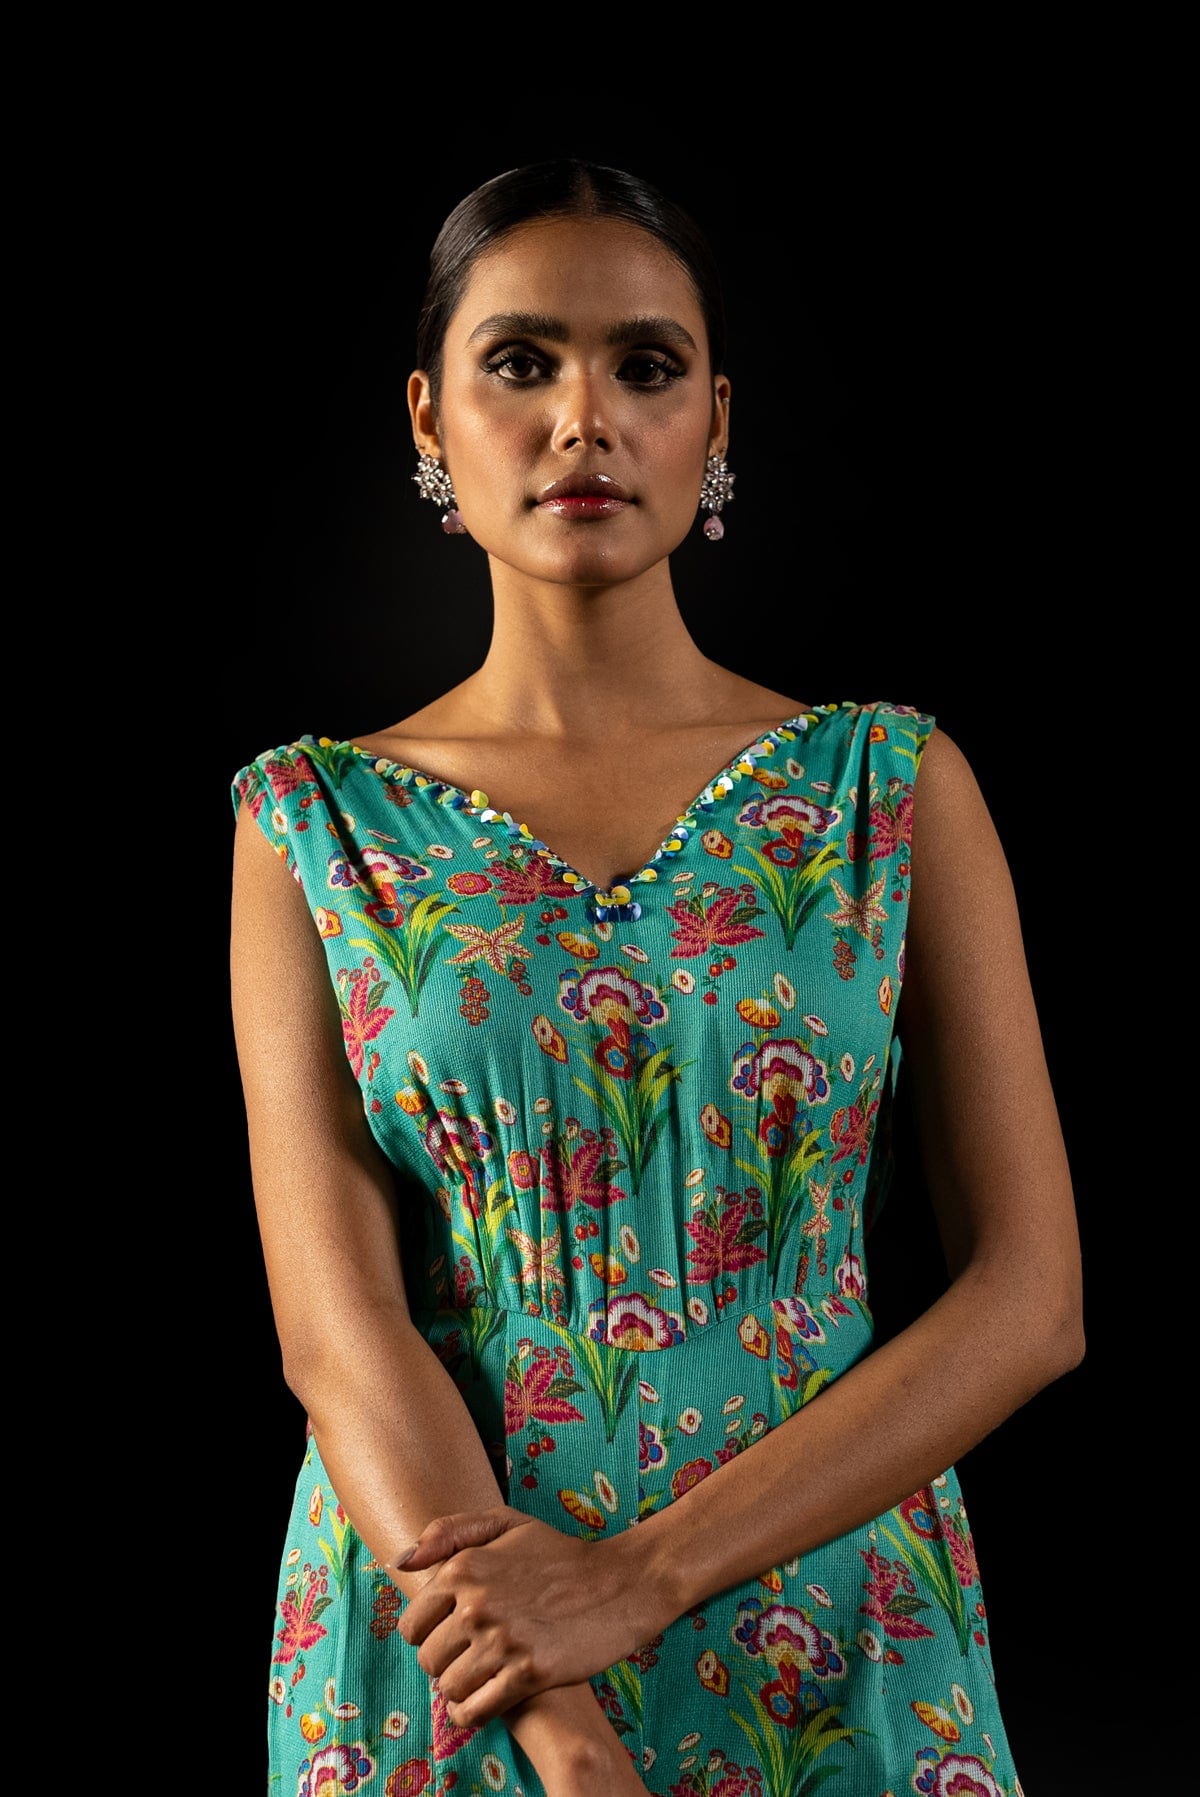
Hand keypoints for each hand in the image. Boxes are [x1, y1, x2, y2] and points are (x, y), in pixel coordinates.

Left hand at [395, 1505, 664, 1728]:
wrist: (621, 1582)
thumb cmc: (560, 1553)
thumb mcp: (506, 1523)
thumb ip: (449, 1532)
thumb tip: (400, 1562)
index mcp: (464, 1568)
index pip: (411, 1626)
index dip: (429, 1635)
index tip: (452, 1634)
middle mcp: (477, 1604)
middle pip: (429, 1660)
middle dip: (446, 1663)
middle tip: (472, 1656)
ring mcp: (502, 1641)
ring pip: (449, 1688)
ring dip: (461, 1689)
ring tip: (484, 1675)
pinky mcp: (528, 1674)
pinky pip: (474, 1711)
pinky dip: (473, 1713)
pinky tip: (489, 1699)